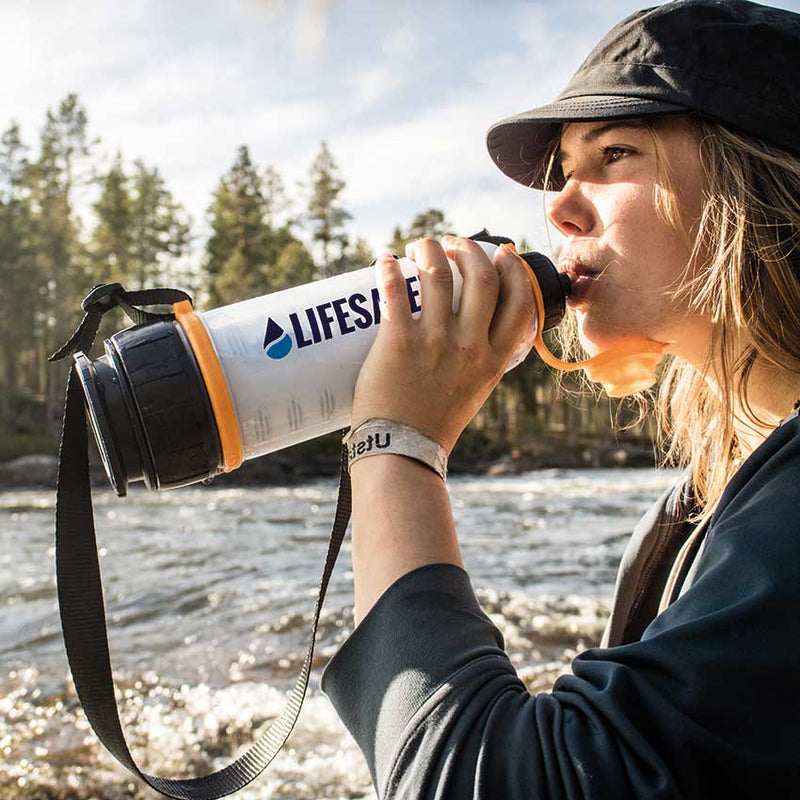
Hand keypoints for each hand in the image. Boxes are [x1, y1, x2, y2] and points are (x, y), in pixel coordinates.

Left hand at [351, 236, 535, 453]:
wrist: (402, 449)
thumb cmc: (435, 422)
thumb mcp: (476, 389)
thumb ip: (482, 358)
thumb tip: (474, 326)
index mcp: (495, 359)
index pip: (520, 300)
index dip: (513, 268)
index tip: (499, 253)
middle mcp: (470, 346)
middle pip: (482, 276)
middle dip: (468, 249)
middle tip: (450, 244)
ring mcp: (436, 342)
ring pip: (439, 274)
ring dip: (429, 248)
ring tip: (418, 245)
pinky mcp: (399, 341)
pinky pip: (396, 290)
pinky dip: (388, 269)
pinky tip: (383, 261)